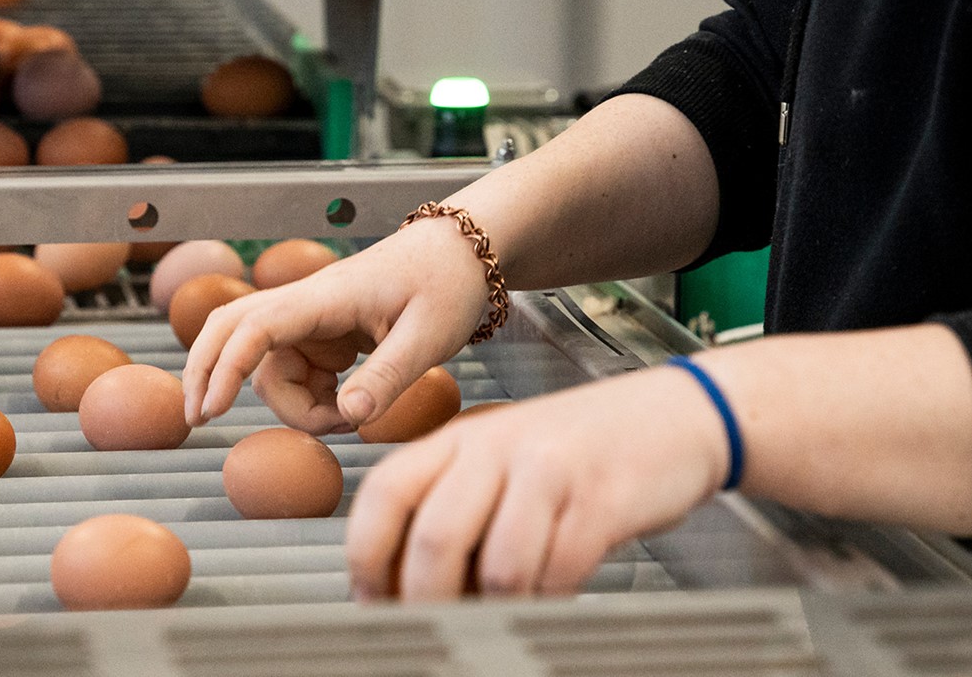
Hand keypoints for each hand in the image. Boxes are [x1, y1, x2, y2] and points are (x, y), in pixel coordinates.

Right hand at [183, 218, 491, 434]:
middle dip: (210, 373)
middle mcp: (306, 305)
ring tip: (346, 422)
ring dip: (291, 404)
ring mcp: (311, 320)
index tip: (211, 408)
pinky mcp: (322, 335)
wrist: (462, 253)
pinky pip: (294, 372)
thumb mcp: (428, 337)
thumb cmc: (448, 284)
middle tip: (199, 419)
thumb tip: (349, 416)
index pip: (256, 327)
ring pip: (268, 367)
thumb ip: (387, 378)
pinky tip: (346, 408)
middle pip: (230, 331)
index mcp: (325, 298)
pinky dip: (309, 400)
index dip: (227, 367)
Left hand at [346, 365, 728, 599]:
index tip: (372, 601)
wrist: (676, 414)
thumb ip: (454, 508)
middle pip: (434, 539)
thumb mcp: (500, 460)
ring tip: (498, 621)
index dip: (367, 556)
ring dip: (495, 611)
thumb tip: (406, 586)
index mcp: (458, 439)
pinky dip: (548, 603)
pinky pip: (560, 573)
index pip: (385, 492)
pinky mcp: (602, 499)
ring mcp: (549, 470)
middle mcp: (496, 448)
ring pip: (499, 567)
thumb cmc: (580, 450)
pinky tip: (548, 602)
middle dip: (425, 602)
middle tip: (433, 631)